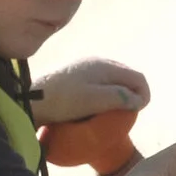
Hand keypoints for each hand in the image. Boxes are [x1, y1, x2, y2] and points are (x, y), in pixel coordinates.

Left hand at [31, 58, 149, 125]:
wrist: (31, 98)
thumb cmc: (63, 101)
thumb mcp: (94, 100)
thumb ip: (120, 97)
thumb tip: (139, 99)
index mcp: (106, 66)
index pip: (137, 78)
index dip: (144, 95)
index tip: (138, 113)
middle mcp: (99, 62)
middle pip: (127, 77)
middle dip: (133, 94)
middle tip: (127, 114)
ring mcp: (87, 66)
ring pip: (114, 80)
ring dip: (119, 94)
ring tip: (113, 112)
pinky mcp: (76, 74)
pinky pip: (100, 82)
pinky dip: (106, 93)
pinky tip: (97, 106)